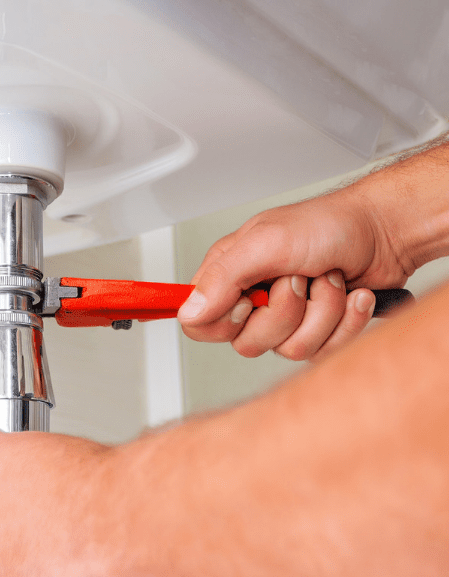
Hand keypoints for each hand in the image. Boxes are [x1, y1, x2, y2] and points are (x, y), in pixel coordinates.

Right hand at [177, 186, 409, 360]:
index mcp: (229, 274)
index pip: (199, 323)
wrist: (386, 232)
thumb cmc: (329, 225)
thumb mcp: (267, 242)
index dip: (224, 321)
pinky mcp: (317, 331)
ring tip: (329, 281)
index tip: (248, 300)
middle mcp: (253, 298)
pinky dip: (346, 321)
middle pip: (247, 343)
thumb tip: (190, 311)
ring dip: (322, 313)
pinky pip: (323, 351)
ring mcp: (286, 318)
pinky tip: (351, 295)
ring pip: (290, 350)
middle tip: (298, 279)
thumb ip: (222, 277)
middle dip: (285, 313)